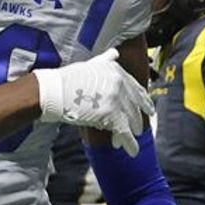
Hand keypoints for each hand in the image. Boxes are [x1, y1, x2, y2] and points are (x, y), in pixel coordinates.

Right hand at [34, 49, 152, 156]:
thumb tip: (115, 53)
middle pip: (134, 106)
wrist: (55, 90)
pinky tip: (133, 151)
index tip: (149, 109)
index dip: (144, 101)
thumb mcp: (91, 64)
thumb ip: (106, 60)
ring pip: (130, 120)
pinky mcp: (111, 115)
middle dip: (137, 119)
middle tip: (139, 128)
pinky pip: (124, 132)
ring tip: (133, 139)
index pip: (136, 89)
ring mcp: (116, 99)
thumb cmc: (68, 79)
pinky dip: (130, 143)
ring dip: (132, 132)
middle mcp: (120, 84)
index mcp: (117, 72)